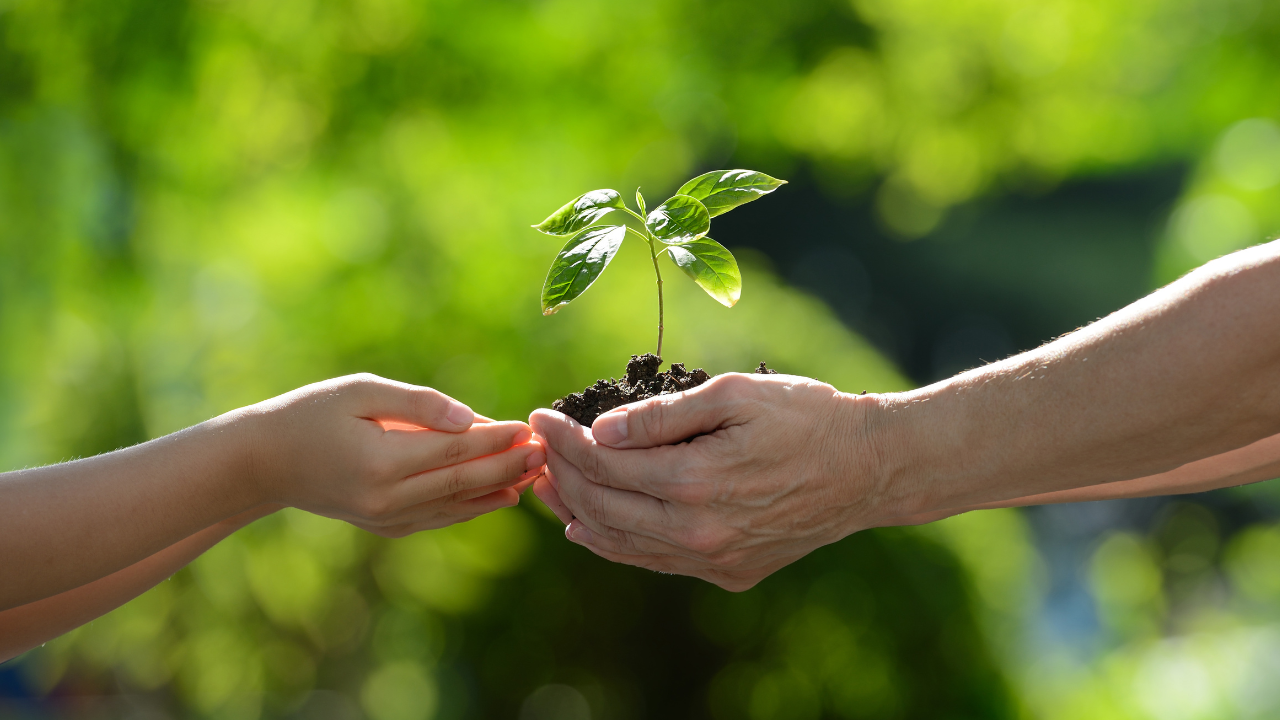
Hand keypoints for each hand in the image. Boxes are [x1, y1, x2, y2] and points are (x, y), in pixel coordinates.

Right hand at [238, 374, 544, 536]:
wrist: (263, 462)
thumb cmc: (310, 413)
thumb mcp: (360, 391)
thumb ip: (418, 404)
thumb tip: (470, 417)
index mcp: (381, 461)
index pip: (455, 449)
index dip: (495, 438)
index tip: (527, 425)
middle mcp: (387, 497)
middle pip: (464, 481)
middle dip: (509, 466)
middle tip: (546, 452)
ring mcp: (386, 518)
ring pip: (457, 505)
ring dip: (500, 489)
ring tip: (536, 473)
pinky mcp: (385, 527)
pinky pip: (440, 518)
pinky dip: (473, 508)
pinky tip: (501, 497)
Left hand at [530, 372, 882, 590]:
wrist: (869, 468)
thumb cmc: (806, 416)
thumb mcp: (735, 394)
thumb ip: (664, 415)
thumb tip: (600, 430)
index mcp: (697, 481)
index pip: (604, 463)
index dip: (564, 438)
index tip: (541, 415)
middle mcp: (699, 532)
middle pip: (602, 506)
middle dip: (561, 472)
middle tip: (539, 445)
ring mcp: (714, 559)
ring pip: (621, 542)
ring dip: (576, 511)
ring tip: (547, 485)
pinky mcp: (728, 573)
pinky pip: (653, 561)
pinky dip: (613, 544)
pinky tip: (588, 527)